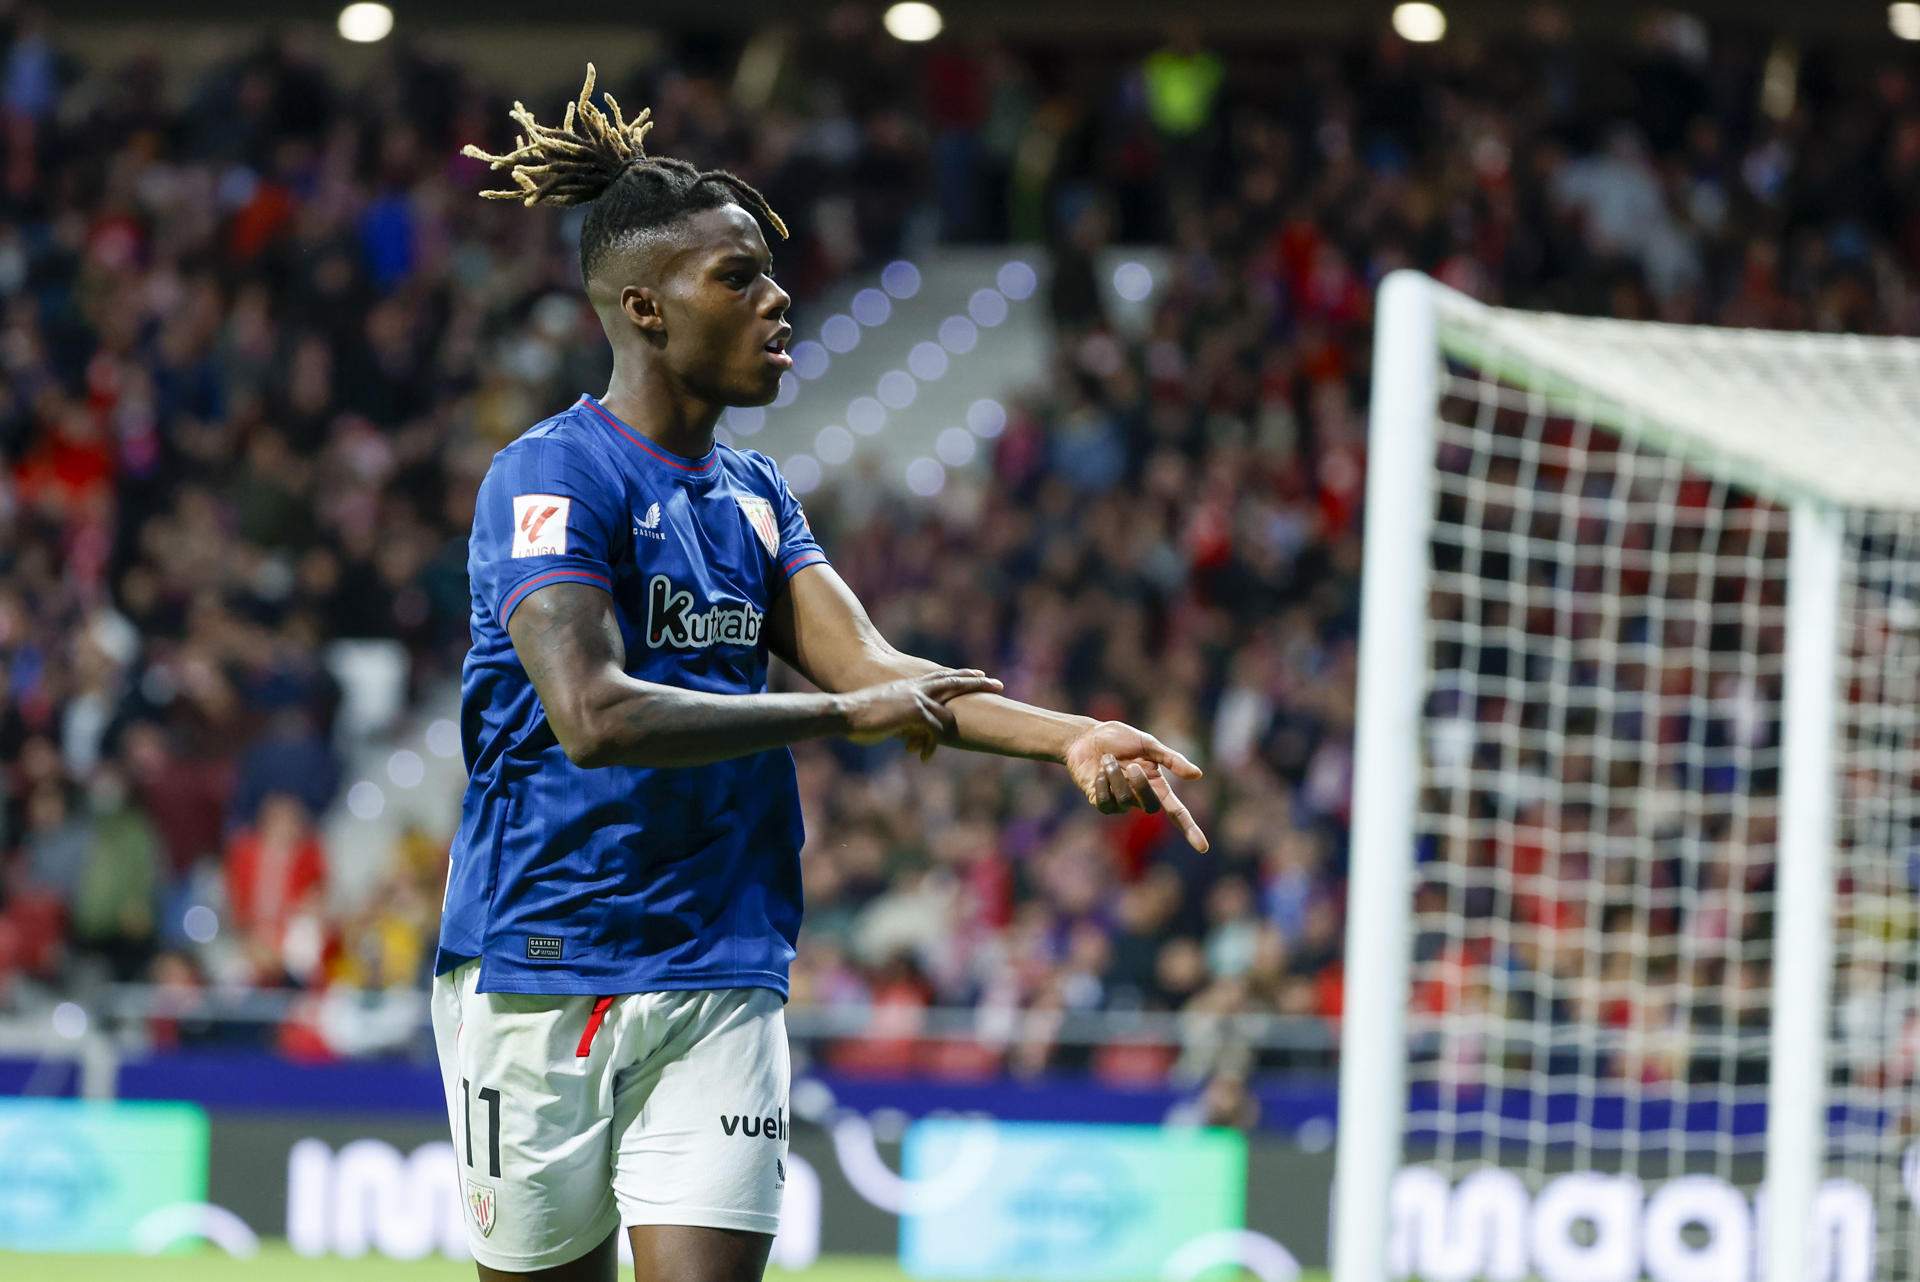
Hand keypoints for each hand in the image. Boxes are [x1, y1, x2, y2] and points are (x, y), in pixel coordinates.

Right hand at [839, 669, 1002, 747]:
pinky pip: (932, 729)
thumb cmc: (861, 716)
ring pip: (947, 710)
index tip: (978, 673)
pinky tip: (925, 757)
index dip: (961, 675)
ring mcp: (916, 699)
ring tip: (980, 729)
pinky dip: (929, 745)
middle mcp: (916, 688)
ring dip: (955, 730)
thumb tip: (912, 731)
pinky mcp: (913, 712)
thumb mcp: (886, 715)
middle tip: (999, 683)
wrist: (845, 712)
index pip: (942, 677)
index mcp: (910, 685)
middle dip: (978, 683)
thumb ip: (903, 718)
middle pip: (954, 682)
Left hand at [1063, 720, 1208, 851]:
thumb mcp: (1148, 744)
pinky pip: (1106, 802)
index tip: (1203, 848)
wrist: (1086, 736)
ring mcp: (1120, 802)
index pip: (1177, 812)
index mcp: (1157, 784)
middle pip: (1151, 807)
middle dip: (1141, 786)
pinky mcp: (1100, 802)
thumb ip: (1171, 759)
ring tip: (1107, 759)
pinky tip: (1098, 771)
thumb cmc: (1119, 739)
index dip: (1190, 830)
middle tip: (1133, 765)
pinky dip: (1102, 783)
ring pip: (1125, 801)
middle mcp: (1140, 796)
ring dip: (1116, 776)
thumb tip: (1197, 775)